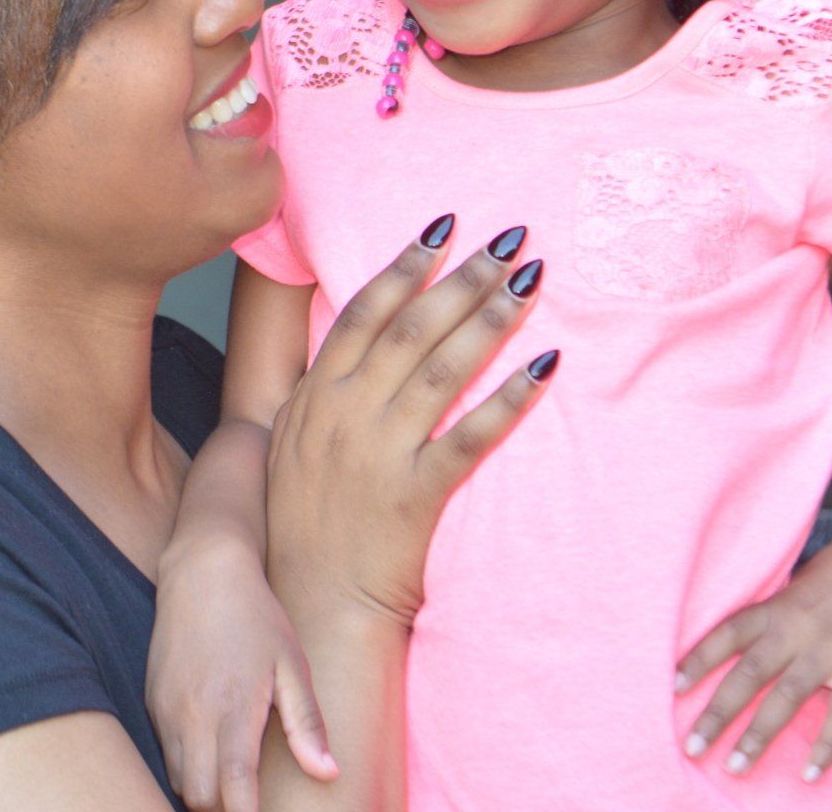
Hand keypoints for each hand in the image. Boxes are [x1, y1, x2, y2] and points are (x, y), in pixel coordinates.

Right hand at [149, 542, 334, 811]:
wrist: (203, 572)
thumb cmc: (256, 617)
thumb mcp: (292, 665)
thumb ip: (307, 724)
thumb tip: (328, 773)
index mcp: (231, 710)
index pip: (232, 789)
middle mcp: (191, 716)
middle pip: (198, 797)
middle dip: (222, 809)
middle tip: (250, 800)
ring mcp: (166, 710)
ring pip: (178, 779)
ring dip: (204, 789)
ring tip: (232, 779)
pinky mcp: (151, 701)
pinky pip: (165, 752)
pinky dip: (187, 764)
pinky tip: (211, 749)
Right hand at [264, 218, 553, 630]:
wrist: (311, 604)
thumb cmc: (301, 528)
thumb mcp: (289, 445)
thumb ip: (320, 392)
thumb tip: (350, 340)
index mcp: (315, 396)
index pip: (365, 312)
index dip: (406, 264)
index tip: (443, 227)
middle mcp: (345, 415)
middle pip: (412, 326)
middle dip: (464, 276)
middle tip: (509, 239)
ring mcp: (378, 453)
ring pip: (443, 369)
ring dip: (489, 318)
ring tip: (528, 281)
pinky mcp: (414, 495)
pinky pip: (470, 437)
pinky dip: (508, 399)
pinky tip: (542, 368)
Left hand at [675, 521, 831, 781]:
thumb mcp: (803, 583)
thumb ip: (779, 613)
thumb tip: (754, 641)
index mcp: (778, 603)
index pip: (727, 634)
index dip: (697, 660)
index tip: (670, 687)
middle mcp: (797, 626)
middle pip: (748, 673)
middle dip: (717, 712)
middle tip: (691, 745)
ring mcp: (831, 647)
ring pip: (787, 697)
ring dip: (758, 735)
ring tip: (735, 766)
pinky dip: (826, 745)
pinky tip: (809, 773)